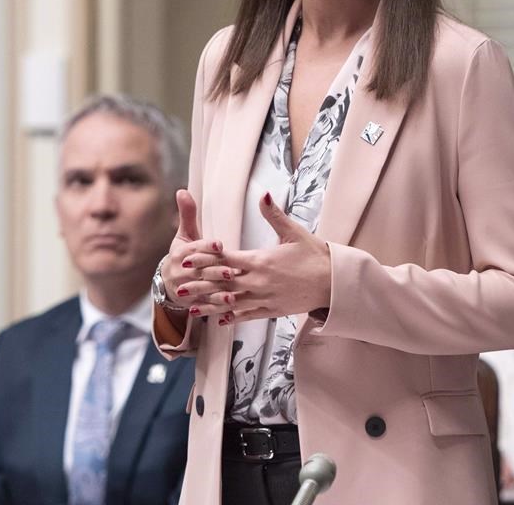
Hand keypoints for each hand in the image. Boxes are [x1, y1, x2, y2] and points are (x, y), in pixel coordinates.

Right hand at [161, 190, 231, 310]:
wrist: (169, 283)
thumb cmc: (183, 255)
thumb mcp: (184, 235)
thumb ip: (187, 214)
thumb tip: (182, 191)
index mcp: (180, 253)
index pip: (194, 249)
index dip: (206, 247)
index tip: (219, 245)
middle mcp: (180, 271)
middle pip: (199, 270)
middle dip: (214, 271)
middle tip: (231, 270)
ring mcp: (186, 288)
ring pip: (202, 288)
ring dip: (217, 290)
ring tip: (232, 291)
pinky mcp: (192, 302)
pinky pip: (205, 304)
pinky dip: (217, 305)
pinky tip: (230, 304)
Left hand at [188, 192, 331, 323]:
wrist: (334, 283)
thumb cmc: (315, 255)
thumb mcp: (294, 232)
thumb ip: (274, 214)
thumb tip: (264, 194)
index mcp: (260, 261)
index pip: (225, 259)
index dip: (204, 259)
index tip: (187, 259)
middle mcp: (258, 282)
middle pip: (222, 283)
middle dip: (199, 285)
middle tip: (179, 287)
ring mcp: (265, 298)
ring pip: (231, 303)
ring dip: (210, 305)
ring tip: (191, 308)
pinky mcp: (273, 311)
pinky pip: (248, 315)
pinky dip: (232, 317)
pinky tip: (219, 320)